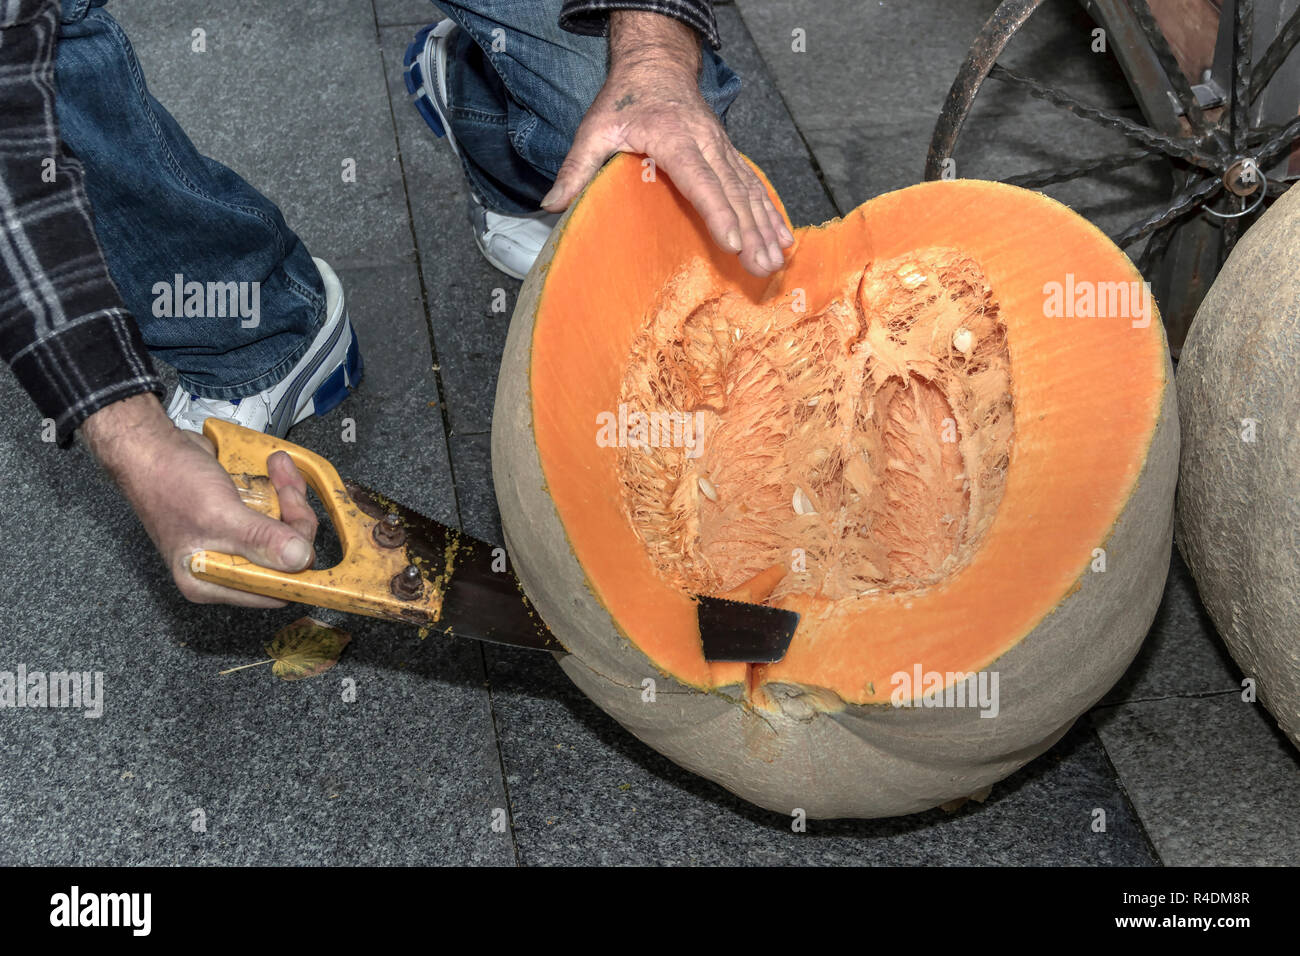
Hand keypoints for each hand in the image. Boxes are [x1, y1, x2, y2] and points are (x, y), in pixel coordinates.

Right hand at [82, 394, 317, 605]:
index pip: (273, 590)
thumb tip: (300, 560)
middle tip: (288, 490)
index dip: (295, 566)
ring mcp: (236, 539)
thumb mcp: (219, 516)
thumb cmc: (169, 482)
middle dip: (295, 520)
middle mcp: (225, 565)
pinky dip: (282, 487)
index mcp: (212, 581)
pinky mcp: (243, 514)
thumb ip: (260, 540)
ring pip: (286, 528)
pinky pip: (277, 508)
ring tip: (280, 468)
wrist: (152, 444)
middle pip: (286, 557)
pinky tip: (276, 467)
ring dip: (291, 496)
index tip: (303, 535)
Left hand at [540, 11, 793, 276]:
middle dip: (749, 231)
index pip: (698, 178)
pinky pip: (752, 186)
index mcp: (673, 137)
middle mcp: (705, 142)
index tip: (731, 242)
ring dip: (764, 227)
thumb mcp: (594, 129)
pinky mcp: (728, 154)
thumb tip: (550, 207)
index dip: (716, 211)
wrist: (656, 65)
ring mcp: (722, 148)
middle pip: (731, 191)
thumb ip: (576, 168)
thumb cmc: (624, 100)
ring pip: (747, 191)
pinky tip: (783, 237)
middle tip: (760, 266)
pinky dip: (770, 212)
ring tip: (775, 260)